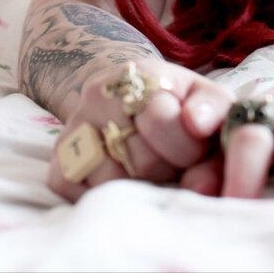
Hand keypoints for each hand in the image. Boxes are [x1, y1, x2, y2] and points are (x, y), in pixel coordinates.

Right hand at [49, 59, 234, 201]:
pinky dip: (108, 198)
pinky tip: (125, 181)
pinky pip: (81, 194)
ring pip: (112, 181)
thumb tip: (197, 126)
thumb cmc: (178, 104)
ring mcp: (74, 128)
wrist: (130, 97)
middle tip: (174, 164)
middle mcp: (99, 95)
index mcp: (140, 75)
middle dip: (168, 170)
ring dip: (140, 188)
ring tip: (152, 173)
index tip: (195, 150)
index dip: (188, 147)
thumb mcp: (204, 97)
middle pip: (140, 159)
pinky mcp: (58, 162)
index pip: (160, 119)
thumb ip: (215, 111)